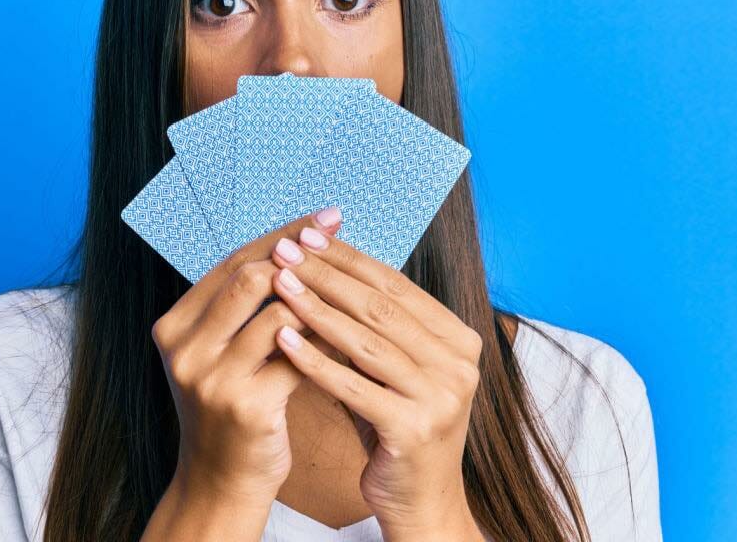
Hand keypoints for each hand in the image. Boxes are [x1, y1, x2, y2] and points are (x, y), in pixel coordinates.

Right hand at [149, 207, 342, 505]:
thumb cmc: (232, 407)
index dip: (282, 234)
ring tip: (350, 286)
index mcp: (174, 326)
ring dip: (318, 298)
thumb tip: (300, 241)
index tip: (325, 217)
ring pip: (277, 312)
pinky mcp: (246, 406)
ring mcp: (211, 379)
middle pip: (250, 277)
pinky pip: (299, 358)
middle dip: (302, 253)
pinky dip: (326, 341)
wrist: (220, 482)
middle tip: (340, 236)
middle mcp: (185, 348)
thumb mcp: (221, 352)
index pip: (232, 261)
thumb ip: (244, 305)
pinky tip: (351, 333)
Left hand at [266, 210, 484, 538]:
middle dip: (327, 274)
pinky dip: (315, 361)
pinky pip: (354, 386)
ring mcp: (441, 398)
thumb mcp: (393, 369)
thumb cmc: (396, 427)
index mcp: (457, 339)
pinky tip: (283, 339)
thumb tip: (320, 263)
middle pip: (380, 307)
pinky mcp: (414, 429)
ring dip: (316, 308)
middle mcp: (458, 365)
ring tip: (278, 284)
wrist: (419, 502)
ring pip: (366, 342)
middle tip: (284, 250)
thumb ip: (374, 325)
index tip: (305, 236)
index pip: (394, 285)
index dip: (347, 258)